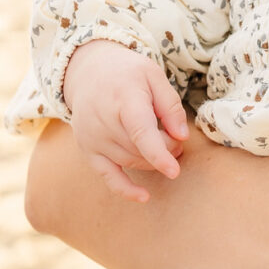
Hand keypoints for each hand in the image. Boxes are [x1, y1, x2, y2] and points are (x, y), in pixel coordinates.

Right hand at [62, 40, 188, 201]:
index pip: (140, 132)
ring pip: (129, 162)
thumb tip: (181, 136)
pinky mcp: (88, 150)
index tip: (174, 170)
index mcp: (123, 99)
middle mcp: (103, 122)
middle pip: (139, 149)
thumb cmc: (126, 72)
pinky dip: (125, 189)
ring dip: (152, 162)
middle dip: (165, 150)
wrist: (86, 71)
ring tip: (166, 148)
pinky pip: (107, 176)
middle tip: (177, 141)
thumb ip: (170, 105)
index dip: (158, 153)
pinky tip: (144, 197)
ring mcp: (93, 138)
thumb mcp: (153, 75)